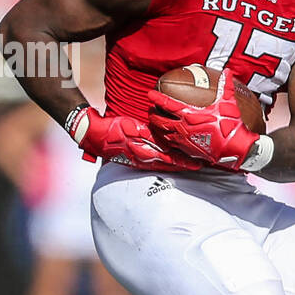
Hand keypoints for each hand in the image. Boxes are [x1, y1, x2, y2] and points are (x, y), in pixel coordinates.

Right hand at [66, 105, 201, 171]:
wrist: (94, 135)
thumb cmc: (114, 128)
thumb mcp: (134, 127)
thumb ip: (150, 134)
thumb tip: (165, 140)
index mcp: (145, 150)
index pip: (170, 158)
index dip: (184, 161)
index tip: (198, 163)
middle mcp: (144, 158)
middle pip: (169, 164)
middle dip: (184, 166)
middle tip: (200, 167)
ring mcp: (139, 160)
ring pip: (162, 166)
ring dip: (177, 167)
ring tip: (190, 167)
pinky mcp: (134, 160)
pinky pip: (153, 165)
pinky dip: (165, 166)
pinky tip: (170, 165)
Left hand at [148, 70, 261, 170]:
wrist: (235, 148)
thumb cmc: (230, 125)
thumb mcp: (228, 102)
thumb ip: (226, 85)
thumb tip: (228, 71)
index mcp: (190, 115)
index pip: (167, 104)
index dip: (157, 98)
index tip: (150, 93)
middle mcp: (183, 128)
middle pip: (160, 120)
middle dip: (153, 114)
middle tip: (152, 109)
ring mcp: (184, 140)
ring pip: (163, 133)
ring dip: (158, 127)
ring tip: (156, 122)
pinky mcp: (188, 150)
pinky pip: (171, 144)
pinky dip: (167, 138)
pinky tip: (168, 136)